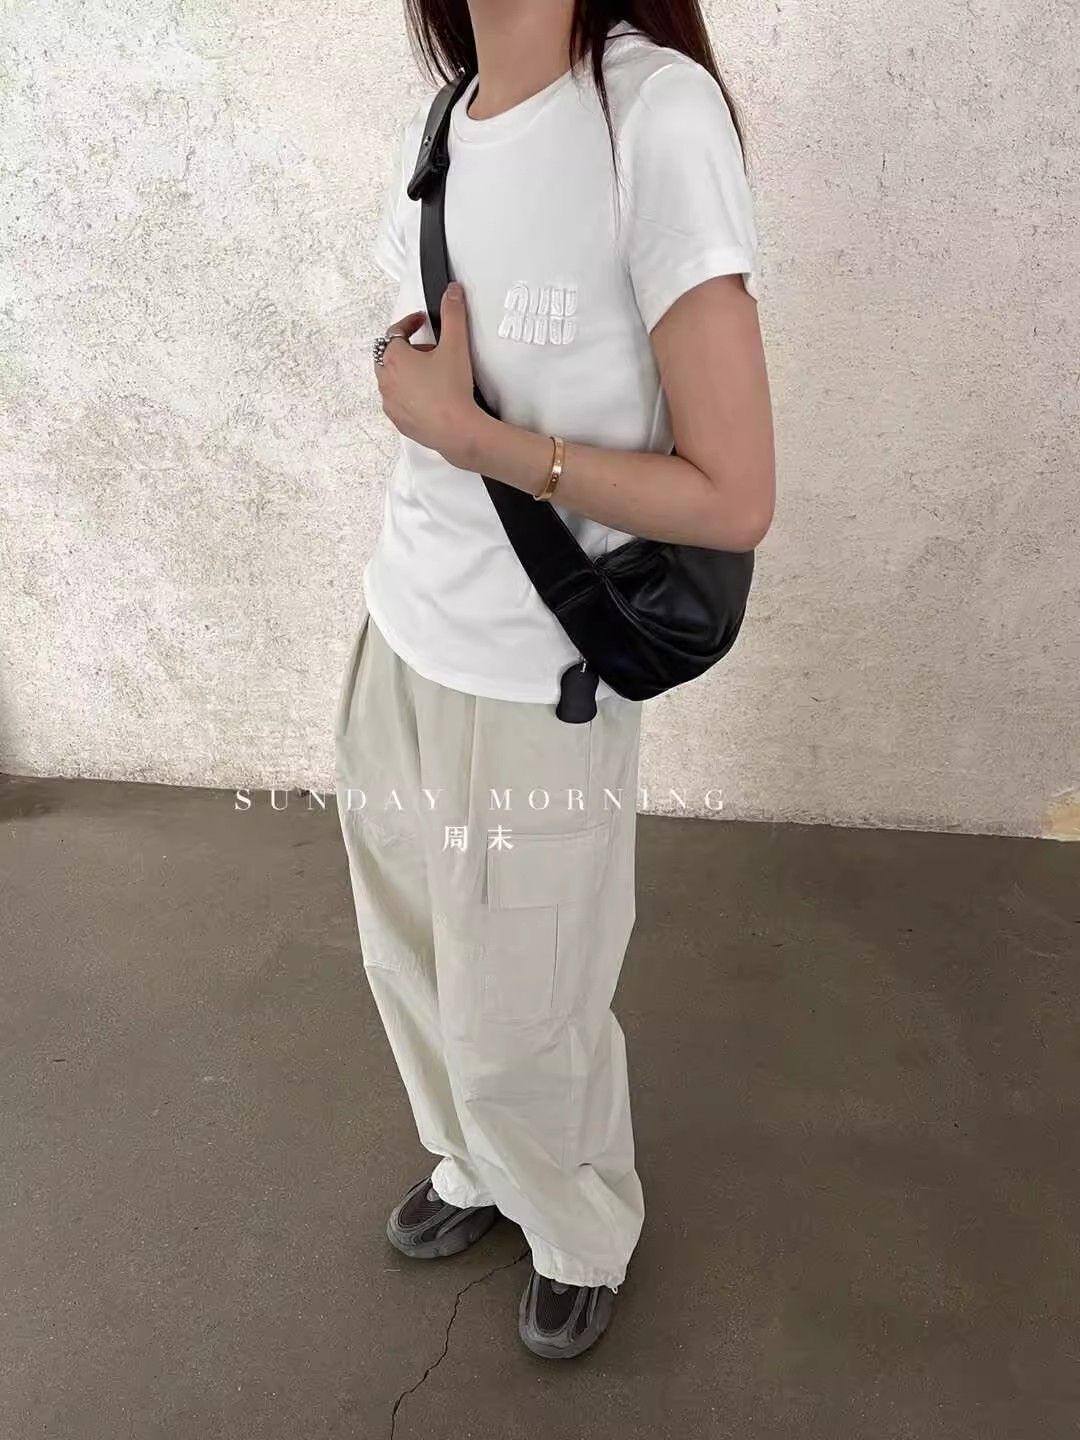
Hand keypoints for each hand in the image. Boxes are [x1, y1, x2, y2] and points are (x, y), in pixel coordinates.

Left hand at [373, 283, 480, 470]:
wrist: (457, 430)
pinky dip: (408, 394)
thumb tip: (451, 293)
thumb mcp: (455, 345)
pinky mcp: (398, 420)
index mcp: (394, 358)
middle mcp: (386, 380)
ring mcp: (390, 402)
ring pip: (392, 379)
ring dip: (407, 372)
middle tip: (431, 350)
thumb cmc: (452, 391)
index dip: (410, 323)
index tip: (421, 321)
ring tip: (431, 373)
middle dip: (409, 348)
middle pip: (390, 355)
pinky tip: (428, 395)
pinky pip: (397, 401)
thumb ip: (453, 314)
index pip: (395, 331)